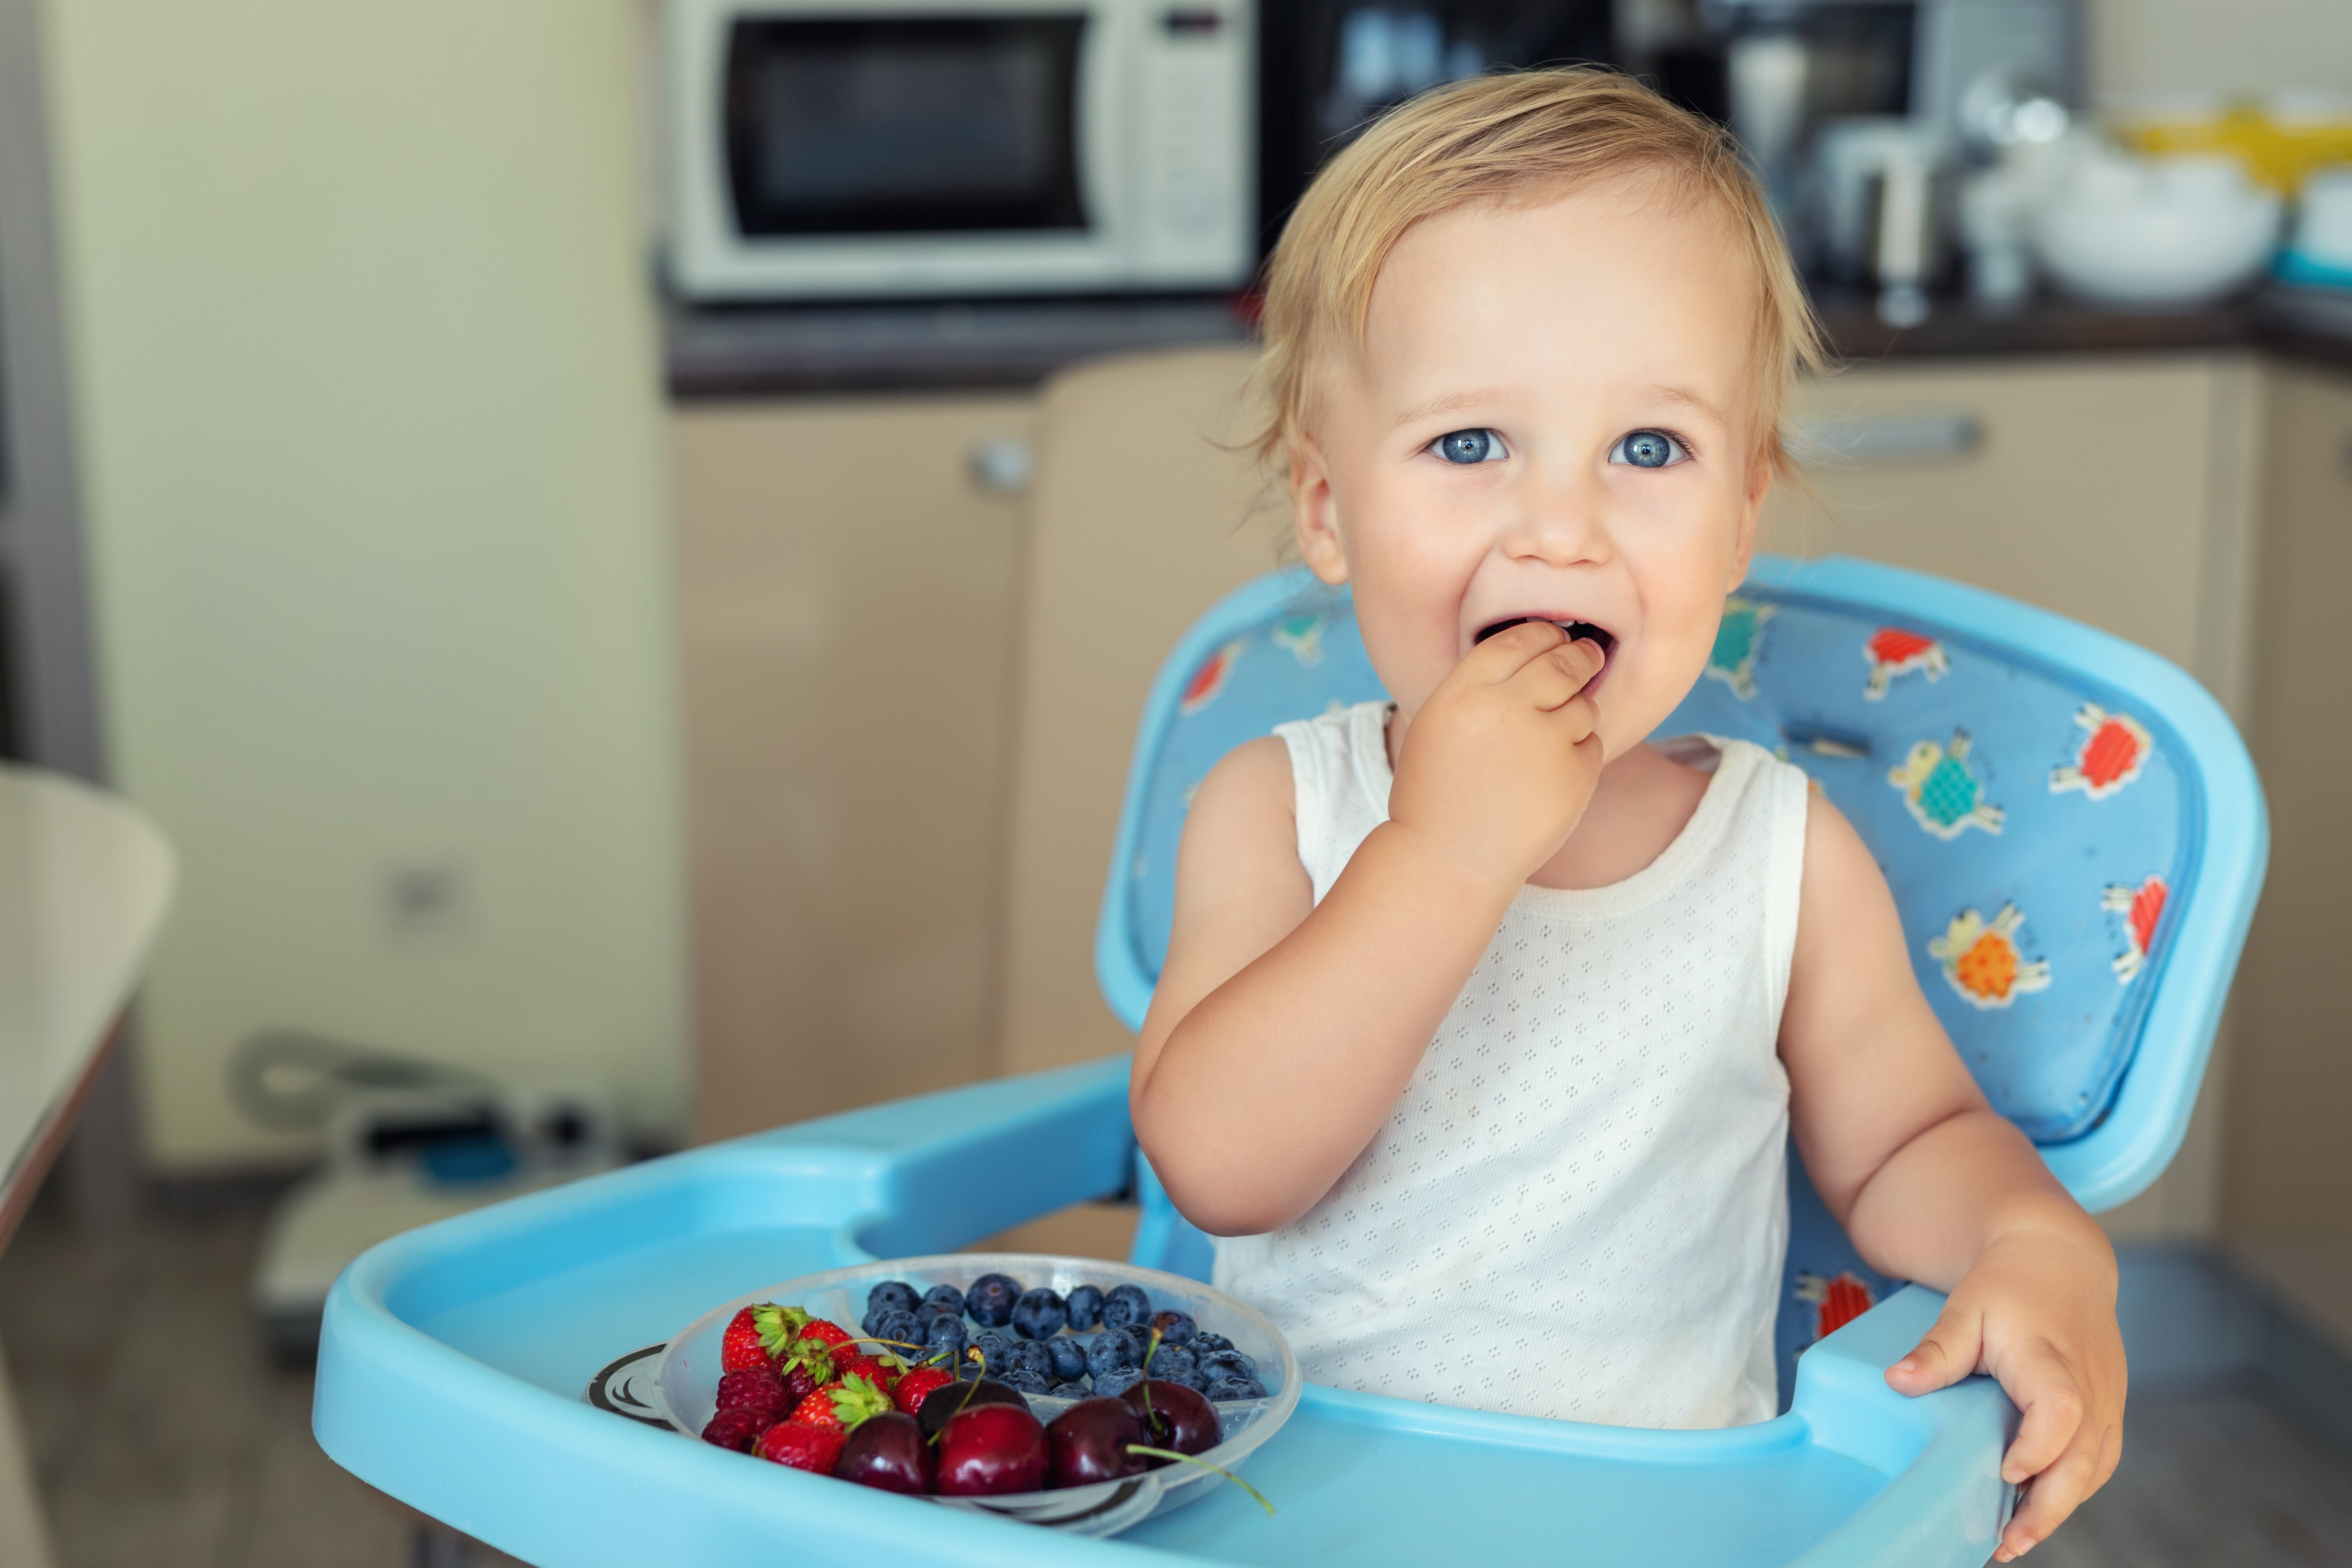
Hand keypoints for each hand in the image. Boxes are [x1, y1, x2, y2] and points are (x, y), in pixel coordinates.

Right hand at [1387, 620, 1605, 891]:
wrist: (1447, 861)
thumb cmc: (1436, 793)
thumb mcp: (1437, 725)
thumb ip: (1481, 688)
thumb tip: (1538, 652)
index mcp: (1463, 692)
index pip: (1517, 640)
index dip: (1543, 634)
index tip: (1555, 637)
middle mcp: (1504, 709)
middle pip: (1561, 662)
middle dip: (1580, 656)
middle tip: (1589, 656)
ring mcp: (1543, 743)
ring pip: (1584, 705)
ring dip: (1577, 712)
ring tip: (1553, 736)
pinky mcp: (1574, 777)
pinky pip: (1591, 746)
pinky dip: (1578, 755)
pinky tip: (1550, 776)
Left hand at [1884, 1227, 2124, 1560]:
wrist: (2060, 1262)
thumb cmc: (2010, 1285)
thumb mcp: (1967, 1307)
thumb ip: (1938, 1349)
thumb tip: (1896, 1381)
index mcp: (2053, 1358)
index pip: (2061, 1410)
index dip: (2039, 1448)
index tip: (2006, 1473)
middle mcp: (2090, 1386)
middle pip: (2085, 1458)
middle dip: (2049, 1507)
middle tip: (2007, 1543)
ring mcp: (2106, 1402)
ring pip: (2095, 1468)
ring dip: (2060, 1507)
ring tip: (2013, 1539)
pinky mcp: (2108, 1412)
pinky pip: (2097, 1461)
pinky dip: (2071, 1489)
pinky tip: (2035, 1509)